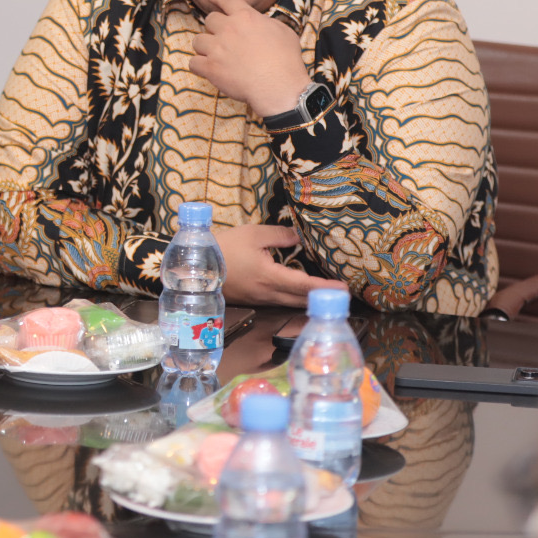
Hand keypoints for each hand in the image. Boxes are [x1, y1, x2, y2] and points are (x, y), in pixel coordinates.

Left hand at [190, 0, 311, 117]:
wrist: (279, 86)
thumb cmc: (286, 61)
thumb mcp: (283, 31)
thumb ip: (266, 23)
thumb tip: (259, 22)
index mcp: (246, 17)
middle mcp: (228, 28)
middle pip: (210, 20)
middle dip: (215, 28)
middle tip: (224, 39)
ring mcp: (217, 48)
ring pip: (198, 40)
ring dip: (205, 47)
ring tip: (215, 55)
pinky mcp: (210, 67)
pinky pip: (193, 62)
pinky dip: (199, 66)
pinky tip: (208, 69)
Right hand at [218, 224, 347, 306]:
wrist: (194, 268)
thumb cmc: (223, 248)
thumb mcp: (252, 234)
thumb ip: (279, 235)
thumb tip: (298, 237)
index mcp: (270, 277)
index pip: (305, 285)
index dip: (325, 288)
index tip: (344, 289)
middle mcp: (268, 293)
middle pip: (302, 300)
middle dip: (322, 297)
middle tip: (342, 294)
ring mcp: (260, 300)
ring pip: (291, 303)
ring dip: (309, 299)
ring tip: (325, 293)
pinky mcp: (253, 300)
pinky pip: (280, 302)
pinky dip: (294, 299)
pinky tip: (299, 293)